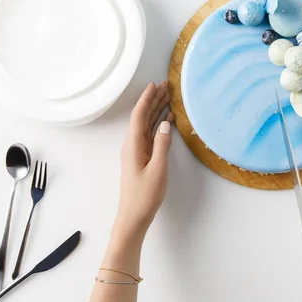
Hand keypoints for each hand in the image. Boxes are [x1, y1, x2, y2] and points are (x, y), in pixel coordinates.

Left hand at [115, 81, 173, 241]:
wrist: (133, 217)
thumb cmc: (144, 196)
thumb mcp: (158, 170)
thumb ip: (162, 145)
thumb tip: (166, 124)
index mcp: (134, 145)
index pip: (139, 115)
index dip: (147, 99)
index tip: (155, 84)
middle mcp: (133, 145)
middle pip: (142, 117)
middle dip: (153, 100)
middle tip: (166, 86)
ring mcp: (136, 152)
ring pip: (146, 125)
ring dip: (156, 110)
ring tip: (168, 97)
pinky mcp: (141, 158)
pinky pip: (150, 135)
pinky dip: (159, 124)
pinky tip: (167, 120)